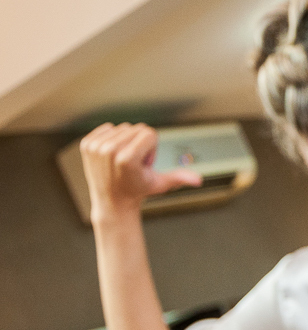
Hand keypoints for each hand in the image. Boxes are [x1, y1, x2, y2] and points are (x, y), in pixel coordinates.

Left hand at [79, 123, 201, 219]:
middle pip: (136, 128)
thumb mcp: (161, 184)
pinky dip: (113, 138)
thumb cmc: (139, 190)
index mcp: (127, 158)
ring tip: (123, 160)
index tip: (144, 163)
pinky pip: (108, 128)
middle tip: (134, 163)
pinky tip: (112, 155)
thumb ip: (180, 178)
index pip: (149, 132)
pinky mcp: (87, 144)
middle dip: (140, 143)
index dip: (152, 148)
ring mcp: (96, 147)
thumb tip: (198, 180)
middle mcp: (109, 151)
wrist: (112, 200)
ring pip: (122, 128)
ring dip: (127, 141)